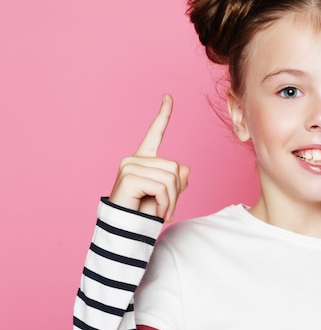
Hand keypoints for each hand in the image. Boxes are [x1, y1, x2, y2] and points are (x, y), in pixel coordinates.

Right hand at [109, 94, 189, 220]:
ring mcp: (129, 166)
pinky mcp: (129, 177)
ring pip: (170, 178)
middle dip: (176, 192)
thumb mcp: (166, 196)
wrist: (126, 233)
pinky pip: (162, 187)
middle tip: (167, 209)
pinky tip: (157, 212)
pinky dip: (165, 203)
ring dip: (171, 200)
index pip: (154, 133)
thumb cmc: (143, 215)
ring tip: (162, 212)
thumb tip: (185, 168)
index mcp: (143, 160)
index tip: (168, 96)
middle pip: (174, 167)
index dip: (163, 115)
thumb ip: (176, 182)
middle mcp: (134, 160)